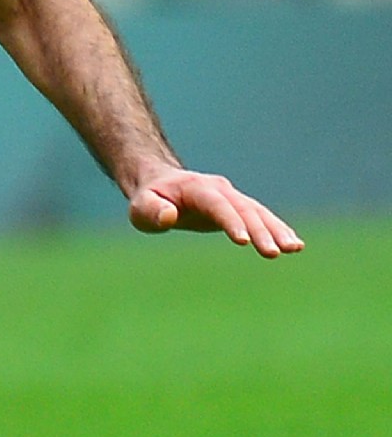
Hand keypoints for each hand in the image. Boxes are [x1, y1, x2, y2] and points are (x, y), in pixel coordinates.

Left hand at [127, 166, 302, 255]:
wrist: (160, 183)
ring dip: (277, 230)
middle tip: (274, 253)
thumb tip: (170, 217)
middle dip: (260, 230)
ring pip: (258, 212)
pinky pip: (261, 217)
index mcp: (197, 188)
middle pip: (244, 209)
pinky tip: (294, 245)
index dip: (230, 221)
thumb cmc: (149, 199)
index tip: (244, 241)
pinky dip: (277, 229)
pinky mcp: (238, 208)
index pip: (217, 204)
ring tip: (294, 248)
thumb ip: (153, 211)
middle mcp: (220, 189)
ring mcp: (232, 197)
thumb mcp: (141, 206)